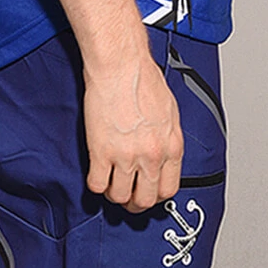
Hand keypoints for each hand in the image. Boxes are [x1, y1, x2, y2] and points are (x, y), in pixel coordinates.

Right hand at [83, 55, 183, 212]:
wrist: (121, 64)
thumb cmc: (143, 78)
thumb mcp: (169, 110)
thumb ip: (167, 137)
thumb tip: (162, 151)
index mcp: (171, 146)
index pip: (168, 189)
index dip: (155, 196)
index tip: (147, 193)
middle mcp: (152, 156)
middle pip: (145, 199)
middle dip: (135, 203)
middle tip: (127, 196)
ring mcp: (126, 156)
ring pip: (120, 196)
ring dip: (114, 194)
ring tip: (110, 184)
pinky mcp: (101, 151)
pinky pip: (97, 184)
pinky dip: (95, 184)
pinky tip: (96, 173)